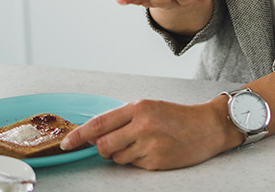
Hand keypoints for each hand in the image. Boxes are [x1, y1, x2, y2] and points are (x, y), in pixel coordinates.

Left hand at [59, 98, 240, 170]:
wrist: (208, 126)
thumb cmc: (177, 116)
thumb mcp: (148, 108)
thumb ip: (122, 119)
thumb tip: (94, 135)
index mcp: (138, 108)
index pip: (99, 124)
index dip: (78, 136)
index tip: (67, 143)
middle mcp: (142, 125)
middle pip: (103, 146)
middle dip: (103, 149)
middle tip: (115, 144)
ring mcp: (150, 145)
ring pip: (117, 158)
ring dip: (123, 155)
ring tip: (143, 144)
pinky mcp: (156, 161)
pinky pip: (134, 166)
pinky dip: (138, 161)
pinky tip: (154, 151)